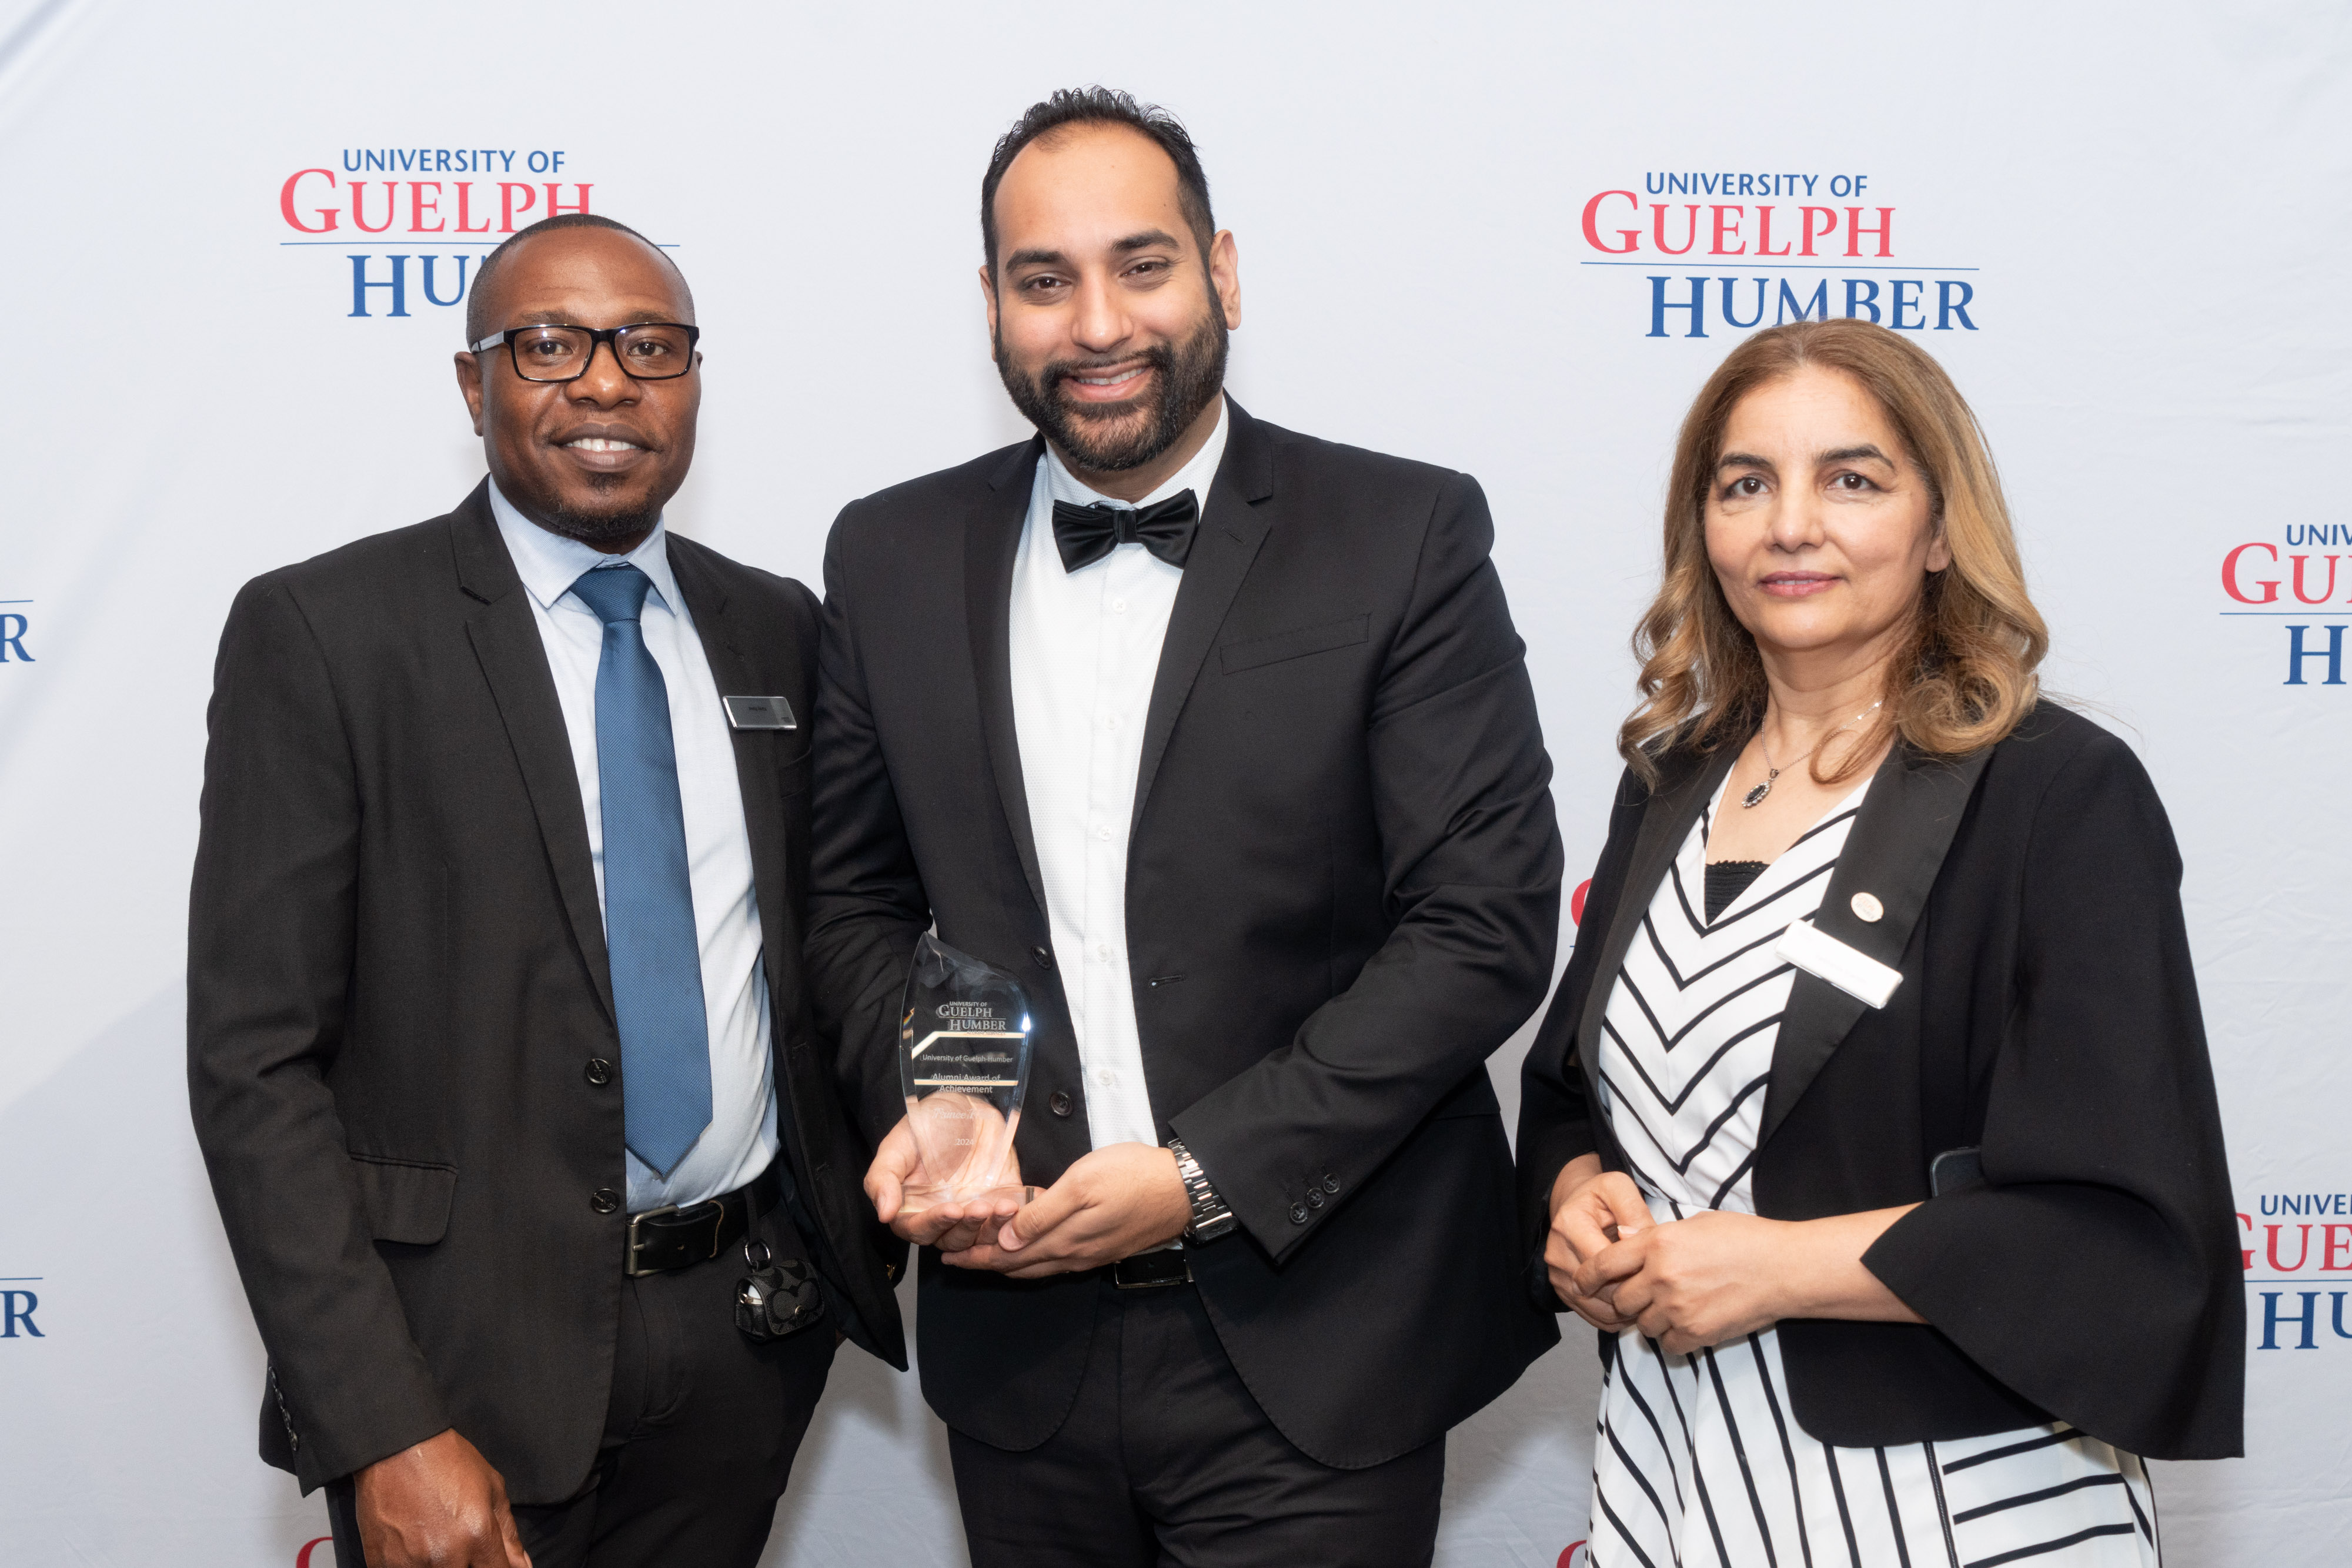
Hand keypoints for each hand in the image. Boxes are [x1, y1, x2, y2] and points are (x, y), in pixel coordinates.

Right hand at [352, 1428, 529, 1567]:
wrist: (398, 1446)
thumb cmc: (447, 1461)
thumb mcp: (492, 1488)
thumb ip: (509, 1534)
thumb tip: (522, 1566)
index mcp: (477, 1537)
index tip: (492, 1561)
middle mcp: (445, 1556)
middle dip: (469, 1564)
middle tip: (461, 1541)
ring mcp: (410, 1563)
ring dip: (441, 1563)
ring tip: (435, 1538)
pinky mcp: (381, 1563)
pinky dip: (413, 1563)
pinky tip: (414, 1543)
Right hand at [863, 1113, 1025, 1252]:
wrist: (963, 1107)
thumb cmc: (925, 1125)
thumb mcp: (898, 1145)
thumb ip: (884, 1179)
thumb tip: (884, 1214)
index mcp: (913, 1208)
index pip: (919, 1230)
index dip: (934, 1224)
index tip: (951, 1210)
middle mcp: (943, 1216)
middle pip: (952, 1240)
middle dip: (967, 1227)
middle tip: (978, 1208)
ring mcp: (972, 1211)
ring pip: (980, 1237)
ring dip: (991, 1227)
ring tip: (1001, 1207)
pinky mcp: (999, 1202)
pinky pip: (1007, 1221)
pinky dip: (1012, 1219)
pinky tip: (1014, 1205)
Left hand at [943, 1142, 1189, 1278]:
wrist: (1182, 1189)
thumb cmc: (1132, 1176)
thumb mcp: (1081, 1185)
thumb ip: (1042, 1215)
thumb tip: (1007, 1241)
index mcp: (1063, 1241)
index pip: (1008, 1257)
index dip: (976, 1257)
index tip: (948, 1256)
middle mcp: (1073, 1256)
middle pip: (1019, 1267)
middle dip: (985, 1262)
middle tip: (955, 1259)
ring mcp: (1090, 1255)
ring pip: (1038, 1267)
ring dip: (1008, 1263)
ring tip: (985, 1256)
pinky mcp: (1103, 1248)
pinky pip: (1057, 1261)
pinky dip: (1033, 1258)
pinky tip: (1029, 1249)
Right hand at [1545, 1155, 1653, 1330]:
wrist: (1573, 1205)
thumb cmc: (1599, 1196)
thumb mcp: (1618, 1188)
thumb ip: (1634, 1211)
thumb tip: (1641, 1238)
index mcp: (1569, 1225)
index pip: (1604, 1263)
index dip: (1634, 1270)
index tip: (1655, 1268)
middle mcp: (1557, 1254)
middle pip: (1601, 1290)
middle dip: (1632, 1292)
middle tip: (1657, 1288)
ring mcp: (1557, 1276)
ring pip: (1598, 1309)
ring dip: (1626, 1310)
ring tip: (1647, 1297)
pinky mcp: (1562, 1292)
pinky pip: (1593, 1317)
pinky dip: (1616, 1317)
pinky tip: (1632, 1304)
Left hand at [1571, 1210, 1795, 1352]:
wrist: (1784, 1269)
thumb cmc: (1745, 1239)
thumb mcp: (1694, 1224)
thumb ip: (1656, 1237)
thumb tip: (1625, 1240)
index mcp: (1658, 1243)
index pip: (1604, 1263)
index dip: (1587, 1276)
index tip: (1580, 1283)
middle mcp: (1661, 1276)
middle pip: (1620, 1299)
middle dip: (1628, 1300)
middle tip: (1646, 1296)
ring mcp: (1677, 1307)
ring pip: (1643, 1325)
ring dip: (1653, 1319)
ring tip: (1677, 1307)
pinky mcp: (1697, 1333)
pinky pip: (1667, 1345)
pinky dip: (1675, 1338)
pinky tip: (1691, 1324)